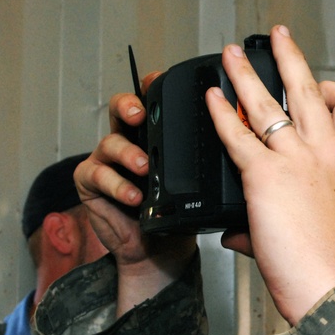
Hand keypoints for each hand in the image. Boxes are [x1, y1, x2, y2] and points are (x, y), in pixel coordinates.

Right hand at [75, 72, 196, 314]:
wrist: (161, 255)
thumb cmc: (181, 215)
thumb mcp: (204, 184)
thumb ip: (215, 159)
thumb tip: (242, 138)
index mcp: (159, 135)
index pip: (154, 101)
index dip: (153, 86)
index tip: (160, 80)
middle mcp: (131, 141)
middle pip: (122, 108)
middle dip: (130, 106)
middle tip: (141, 114)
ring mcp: (109, 161)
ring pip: (110, 141)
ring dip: (128, 152)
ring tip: (144, 165)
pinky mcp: (92, 184)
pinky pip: (97, 175)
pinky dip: (117, 184)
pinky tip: (134, 195)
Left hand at [207, 25, 334, 324]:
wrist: (334, 290)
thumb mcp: (323, 231)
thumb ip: (278, 220)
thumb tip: (237, 231)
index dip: (333, 89)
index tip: (317, 84)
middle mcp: (328, 154)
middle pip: (311, 89)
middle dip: (290, 57)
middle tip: (278, 37)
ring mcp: (298, 161)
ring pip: (271, 101)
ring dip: (246, 72)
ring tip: (231, 54)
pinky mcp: (265, 177)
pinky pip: (237, 134)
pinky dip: (221, 113)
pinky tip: (210, 99)